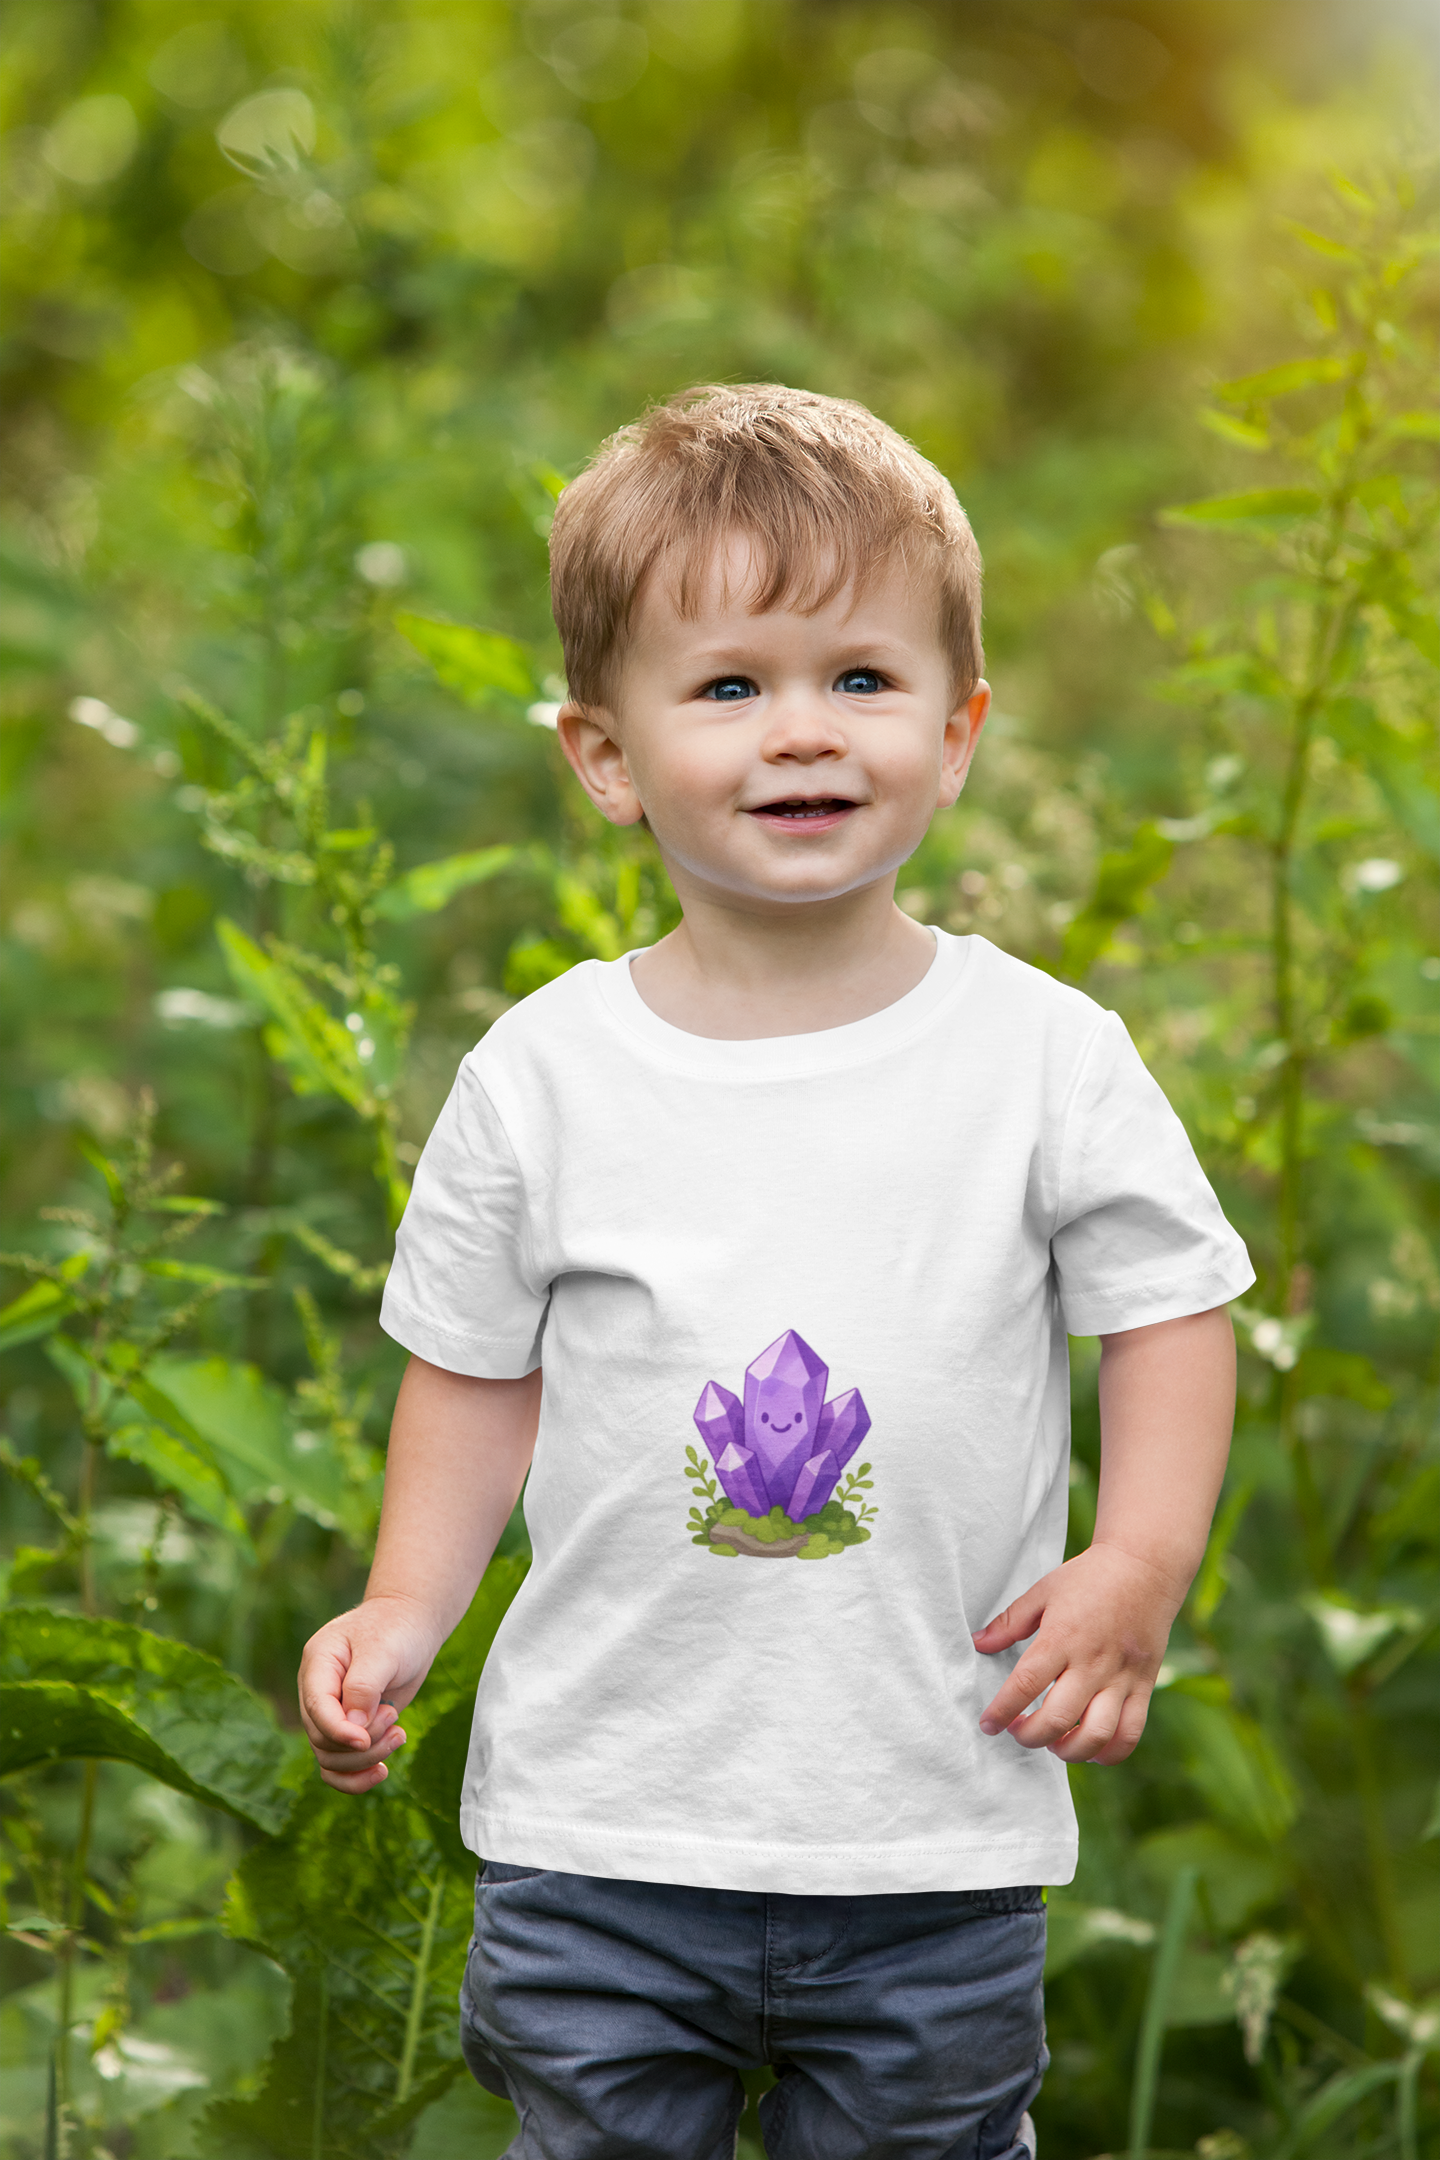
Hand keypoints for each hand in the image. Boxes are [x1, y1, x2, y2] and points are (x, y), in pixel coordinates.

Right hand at [297, 1593, 442, 1793]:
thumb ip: (364, 1688)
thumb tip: (353, 1730)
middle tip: (394, 1719)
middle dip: (362, 1743)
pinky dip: (358, 1775)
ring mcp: (331, 1712)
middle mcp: (317, 1692)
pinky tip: (382, 1771)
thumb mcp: (383, 1651)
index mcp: (318, 1664)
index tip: (365, 1739)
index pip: (316, 1708)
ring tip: (399, 1734)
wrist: (411, 1625)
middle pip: (322, 1740)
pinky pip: (339, 1765)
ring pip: (330, 1758)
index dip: (338, 1731)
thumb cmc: (397, 1630)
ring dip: (367, 1758)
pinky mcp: (348, 1727)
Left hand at [971, 1540, 1185, 1765]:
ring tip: (1052, 1744)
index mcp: (1061, 1636)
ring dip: (1068, 1752)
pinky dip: (1109, 1754)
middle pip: (1057, 1719)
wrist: (1145, 1567)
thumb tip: (978, 1643)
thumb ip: (1010, 1622)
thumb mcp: (1043, 1591)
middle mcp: (1092, 1661)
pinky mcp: (1144, 1685)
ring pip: (1096, 1735)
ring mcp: (1121, 1676)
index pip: (1024, 1685)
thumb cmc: (1089, 1577)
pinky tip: (1090, 1750)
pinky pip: (1130, 1733)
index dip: (1001, 1711)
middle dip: (1028, 1737)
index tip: (987, 1724)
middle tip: (1017, 1730)